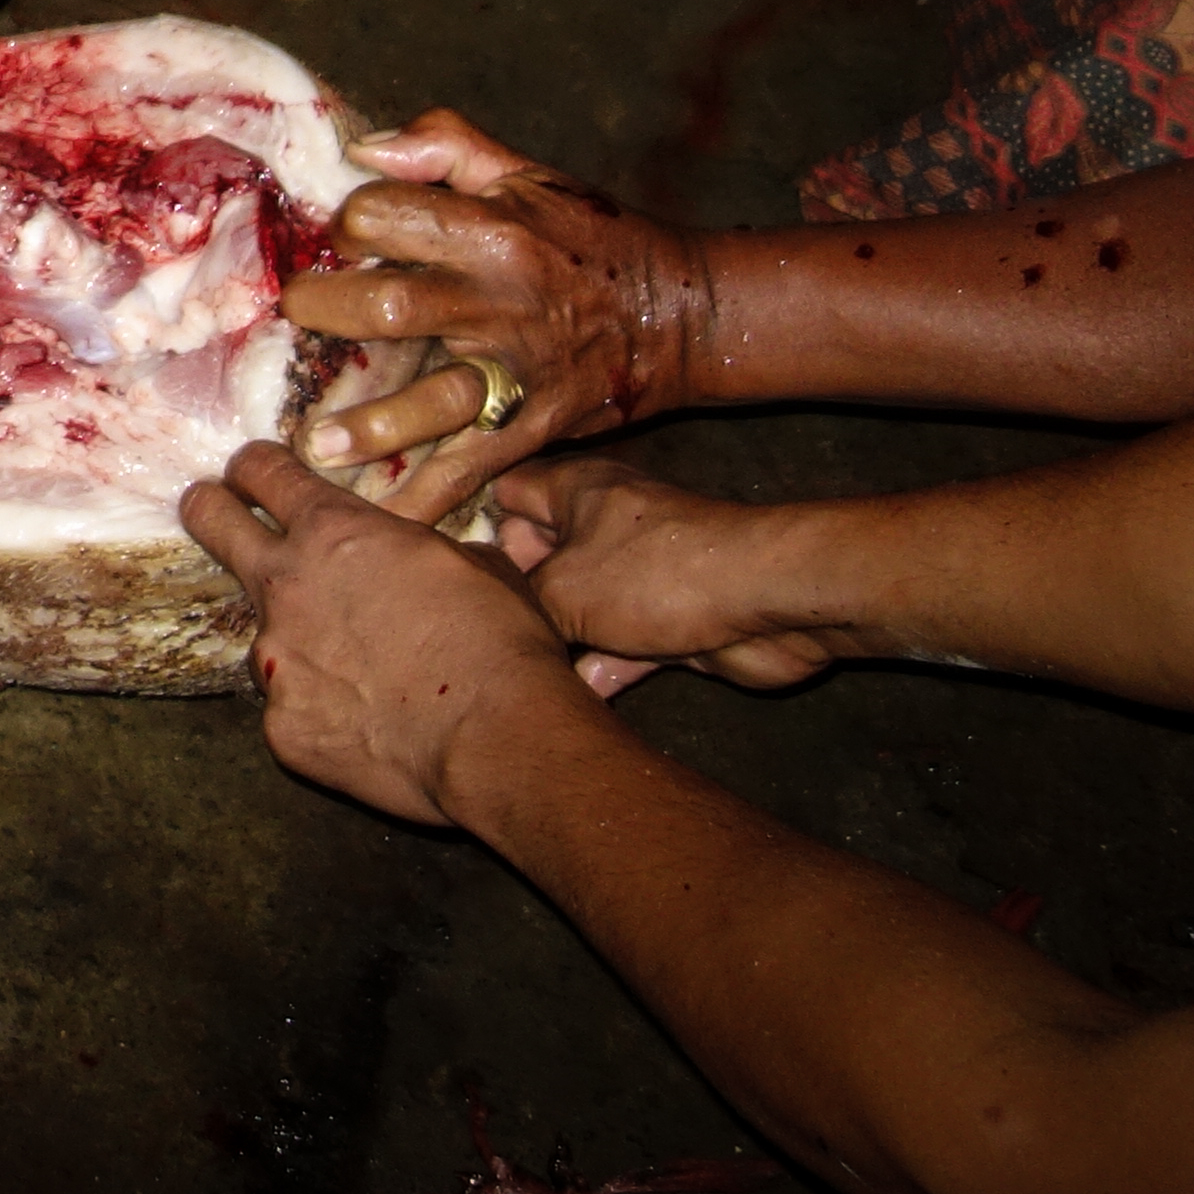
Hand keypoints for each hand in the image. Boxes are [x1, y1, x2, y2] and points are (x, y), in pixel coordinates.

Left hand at [177, 438, 600, 826]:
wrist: (498, 738)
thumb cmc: (499, 643)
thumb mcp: (472, 563)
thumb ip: (418, 549)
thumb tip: (418, 556)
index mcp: (334, 531)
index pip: (261, 471)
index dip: (254, 467)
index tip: (251, 472)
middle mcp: (286, 585)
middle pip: (211, 521)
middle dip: (208, 508)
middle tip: (212, 509)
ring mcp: (275, 660)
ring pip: (266, 637)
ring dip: (298, 644)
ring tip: (361, 674)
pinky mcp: (280, 728)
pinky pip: (291, 709)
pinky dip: (321, 713)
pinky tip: (367, 727)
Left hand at [287, 111, 715, 521]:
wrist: (680, 314)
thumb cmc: (591, 236)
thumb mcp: (526, 171)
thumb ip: (444, 144)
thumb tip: (363, 149)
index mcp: (490, 229)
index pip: (388, 216)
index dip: (349, 222)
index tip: (338, 238)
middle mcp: (497, 301)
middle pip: (394, 310)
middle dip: (329, 314)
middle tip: (296, 320)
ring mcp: (515, 371)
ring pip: (436, 403)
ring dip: (373, 428)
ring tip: (317, 445)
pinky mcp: (532, 428)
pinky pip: (472, 468)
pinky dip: (429, 500)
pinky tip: (381, 522)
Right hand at [495, 452, 863, 697]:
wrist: (764, 602)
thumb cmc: (652, 575)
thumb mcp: (562, 589)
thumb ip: (513, 601)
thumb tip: (476, 617)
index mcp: (573, 490)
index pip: (504, 492)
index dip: (466, 522)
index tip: (429, 565)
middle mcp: (602, 524)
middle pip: (536, 556)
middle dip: (506, 595)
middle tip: (464, 634)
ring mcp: (637, 574)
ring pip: (578, 607)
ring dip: (554, 641)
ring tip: (506, 676)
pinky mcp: (668, 620)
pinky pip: (619, 644)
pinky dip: (600, 669)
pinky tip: (568, 704)